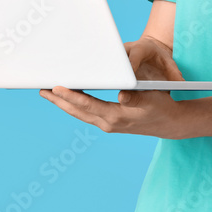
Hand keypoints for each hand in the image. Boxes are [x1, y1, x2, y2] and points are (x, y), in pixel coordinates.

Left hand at [38, 36, 189, 137]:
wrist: (170, 123)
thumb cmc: (161, 106)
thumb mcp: (151, 98)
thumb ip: (135, 96)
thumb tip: (121, 95)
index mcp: (116, 116)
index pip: (87, 104)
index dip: (70, 95)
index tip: (56, 87)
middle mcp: (108, 123)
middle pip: (77, 111)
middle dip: (58, 100)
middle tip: (41, 88)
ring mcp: (107, 124)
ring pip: (79, 113)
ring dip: (63, 104)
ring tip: (48, 93)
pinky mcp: (109, 122)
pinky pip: (86, 114)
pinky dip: (74, 106)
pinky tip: (68, 98)